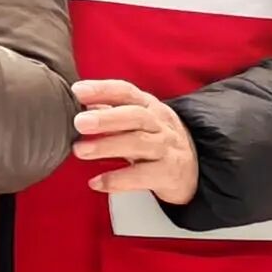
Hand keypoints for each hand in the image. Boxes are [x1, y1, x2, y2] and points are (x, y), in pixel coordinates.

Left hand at [73, 76, 201, 205]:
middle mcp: (160, 124)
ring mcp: (166, 149)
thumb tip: (80, 106)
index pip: (126, 92)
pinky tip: (96, 182)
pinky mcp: (169, 174)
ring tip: (80, 151)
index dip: (103, 89)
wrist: (193, 168)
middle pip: (136, 116)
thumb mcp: (137, 121)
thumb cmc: (156, 140)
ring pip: (139, 144)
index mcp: (149, 106)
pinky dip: (117, 180)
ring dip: (107, 146)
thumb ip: (110, 112)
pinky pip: (142, 176)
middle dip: (106, 118)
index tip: (78, 91)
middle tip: (79, 122)